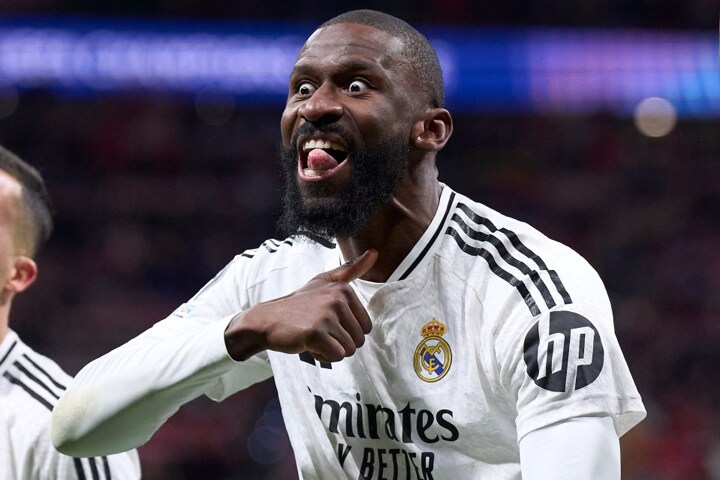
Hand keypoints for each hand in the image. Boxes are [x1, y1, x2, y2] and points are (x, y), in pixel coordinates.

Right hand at [225, 249, 377, 361]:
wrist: (268, 319)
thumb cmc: (299, 304)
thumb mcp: (324, 281)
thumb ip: (350, 270)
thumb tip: (375, 252)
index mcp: (344, 289)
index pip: (365, 326)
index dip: (347, 331)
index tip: (328, 322)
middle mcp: (337, 300)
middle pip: (358, 340)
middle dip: (340, 343)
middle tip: (319, 331)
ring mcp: (326, 316)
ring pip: (348, 350)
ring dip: (331, 350)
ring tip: (314, 337)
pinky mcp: (316, 333)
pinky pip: (336, 356)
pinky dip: (324, 357)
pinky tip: (309, 345)